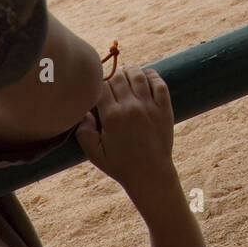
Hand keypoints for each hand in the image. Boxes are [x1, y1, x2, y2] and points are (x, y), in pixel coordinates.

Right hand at [76, 65, 176, 204]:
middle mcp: (131, 107)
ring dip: (130, 71)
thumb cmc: (120, 166)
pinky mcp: (164, 108)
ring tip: (126, 75)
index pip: (101, 86)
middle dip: (112, 77)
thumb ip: (84, 133)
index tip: (97, 90)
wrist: (150, 174)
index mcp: (112, 117)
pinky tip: (146, 76)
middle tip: (111, 83)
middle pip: (118, 77)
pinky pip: (159, 83)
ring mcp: (149, 106)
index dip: (97, 84)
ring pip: (138, 75)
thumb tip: (83, 113)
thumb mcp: (95, 154)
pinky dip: (151, 75)